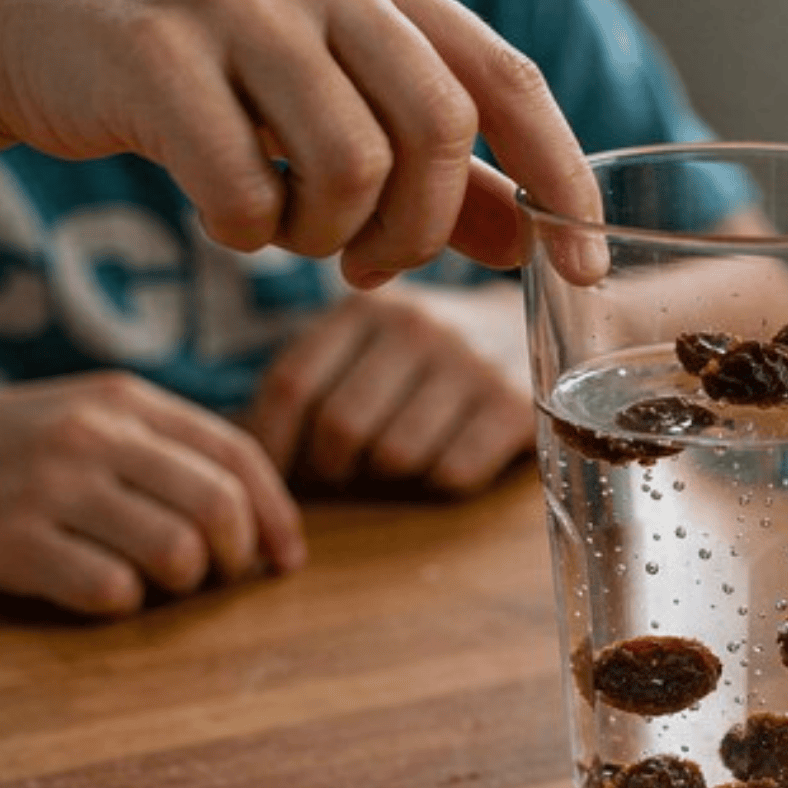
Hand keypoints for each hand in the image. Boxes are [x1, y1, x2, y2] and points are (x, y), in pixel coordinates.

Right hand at [0, 0, 604, 288]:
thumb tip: (522, 237)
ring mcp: (238, 0)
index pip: (506, 75)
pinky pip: (246, 191)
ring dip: (326, 234)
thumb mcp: (320, 100)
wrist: (31, 28)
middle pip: (439, 128)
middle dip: (420, 228)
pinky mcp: (158, 50)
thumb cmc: (198, 75)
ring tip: (285, 228)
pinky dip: (245, 232)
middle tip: (370, 267)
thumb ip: (425, 164)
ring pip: (351, 165)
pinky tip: (220, 212)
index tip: (582, 259)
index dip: (558, 173)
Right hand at [0, 372, 304, 614]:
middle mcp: (92, 433)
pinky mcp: (9, 542)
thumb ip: (166, 446)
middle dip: (233, 557)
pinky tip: (96, 590)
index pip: (236, 453)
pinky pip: (107, 591)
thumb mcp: (89, 413)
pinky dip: (119, 604)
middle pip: (217, 506)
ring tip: (151, 582)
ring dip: (179, 585)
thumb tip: (258, 516)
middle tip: (213, 577)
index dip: (276, 514)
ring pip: (173, 552)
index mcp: (123, 399)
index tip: (286, 560)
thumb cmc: (8, 446)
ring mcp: (49, 486)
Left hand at [246, 279, 534, 494]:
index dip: (272, 443)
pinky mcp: (514, 403)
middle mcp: (417, 325)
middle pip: (339, 428)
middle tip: (345, 473)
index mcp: (367, 306)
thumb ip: (314, 377)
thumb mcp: (371, 342)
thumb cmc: (430, 357)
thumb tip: (242, 450)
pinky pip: (451, 473)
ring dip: (391, 476)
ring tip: (403, 456)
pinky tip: (453, 455)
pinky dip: (443, 481)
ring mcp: (469, 362)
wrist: (545, 328)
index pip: (293, 384)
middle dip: (332, 468)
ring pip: (394, 457)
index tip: (271, 476)